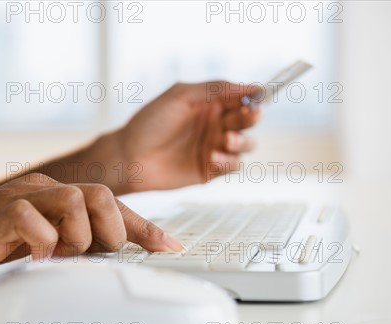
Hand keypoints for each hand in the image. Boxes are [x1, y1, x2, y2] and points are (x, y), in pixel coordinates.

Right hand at [0, 174, 182, 289]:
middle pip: (103, 195)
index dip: (143, 227)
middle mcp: (42, 188)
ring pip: (77, 203)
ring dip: (77, 240)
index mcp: (53, 194)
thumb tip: (103, 255)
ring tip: (56, 258)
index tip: (170, 246)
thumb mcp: (34, 243)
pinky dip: (43, 245)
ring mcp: (20, 197)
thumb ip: (66, 241)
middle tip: (92, 255)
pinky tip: (32, 259)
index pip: (111, 204)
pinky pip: (36, 222)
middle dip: (111, 231)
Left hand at [111, 81, 260, 191]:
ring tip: (227, 140)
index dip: (254, 95)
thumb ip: (215, 89)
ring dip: (242, 141)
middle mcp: (215, 124)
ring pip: (246, 144)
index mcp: (210, 103)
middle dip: (251, 116)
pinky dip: (229, 162)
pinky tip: (213, 158)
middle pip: (247, 119)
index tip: (260, 95)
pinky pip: (232, 166)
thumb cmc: (150, 123)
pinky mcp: (211, 170)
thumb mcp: (181, 96)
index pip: (241, 97)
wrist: (130, 158)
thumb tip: (251, 85)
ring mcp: (214, 148)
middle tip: (249, 114)